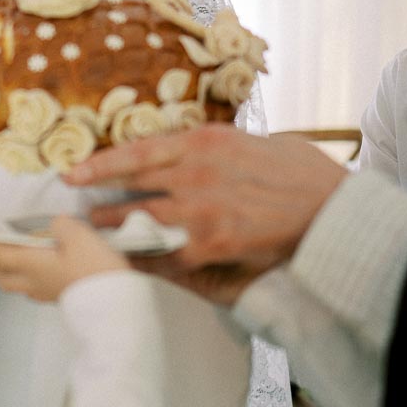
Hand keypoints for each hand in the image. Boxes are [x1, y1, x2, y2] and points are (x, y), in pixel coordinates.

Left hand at [0, 216, 130, 302]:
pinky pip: (35, 287)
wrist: (118, 305)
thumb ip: (61, 225)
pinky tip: (47, 262)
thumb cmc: (93, 267)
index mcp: (28, 264)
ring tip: (20, 250)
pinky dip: (31, 274)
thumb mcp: (77, 234)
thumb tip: (56, 227)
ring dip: (10, 268)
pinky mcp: (60, 298)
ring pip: (17, 283)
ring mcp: (45, 294)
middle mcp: (31, 282)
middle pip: (0, 274)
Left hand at [64, 125, 345, 304]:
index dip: (100, 165)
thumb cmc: (299, 172)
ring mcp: (200, 210)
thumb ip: (214, 146)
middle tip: (82, 212)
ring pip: (143, 221)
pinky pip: (169, 255)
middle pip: (131, 188)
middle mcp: (193, 173)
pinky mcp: (212, 244)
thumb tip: (190, 151)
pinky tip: (138, 265)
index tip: (74, 173)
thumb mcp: (250, 140)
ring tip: (102, 237)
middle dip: (103, 202)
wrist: (332, 210)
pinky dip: (150, 260)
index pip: (136, 152)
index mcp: (201, 142)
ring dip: (119, 231)